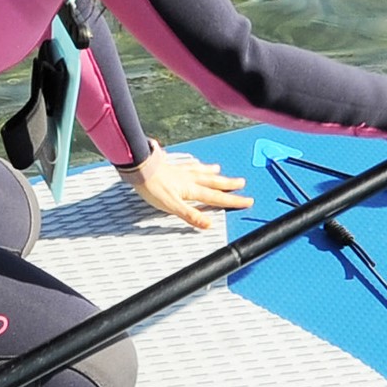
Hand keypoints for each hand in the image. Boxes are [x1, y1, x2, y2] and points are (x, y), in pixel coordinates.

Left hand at [121, 147, 253, 231]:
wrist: (139, 167)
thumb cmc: (152, 187)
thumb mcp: (172, 206)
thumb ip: (190, 215)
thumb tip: (208, 224)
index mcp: (191, 190)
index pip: (216, 197)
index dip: (233, 200)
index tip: (247, 201)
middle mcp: (189, 179)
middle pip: (213, 182)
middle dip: (228, 184)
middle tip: (242, 183)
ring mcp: (180, 171)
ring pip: (201, 171)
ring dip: (212, 172)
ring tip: (219, 170)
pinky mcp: (171, 166)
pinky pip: (188, 165)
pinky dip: (194, 164)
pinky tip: (193, 163)